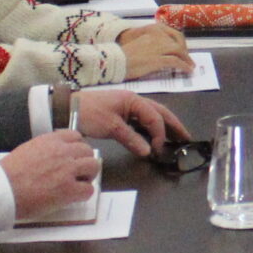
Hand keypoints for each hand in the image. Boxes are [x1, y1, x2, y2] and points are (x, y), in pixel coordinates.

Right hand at [0, 129, 100, 217]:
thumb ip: (44, 150)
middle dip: (84, 161)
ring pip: (93, 167)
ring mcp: (67, 170)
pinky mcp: (68, 190)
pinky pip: (89, 190)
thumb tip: (54, 157)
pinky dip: (83, 194)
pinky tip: (73, 197)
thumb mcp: (26, 150)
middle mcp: (62, 152)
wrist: (2, 190)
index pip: (75, 136)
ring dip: (88, 176)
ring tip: (77, 184)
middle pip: (87, 151)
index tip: (73, 156)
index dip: (76, 147)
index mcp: (50, 141)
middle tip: (77, 172)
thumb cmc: (7, 174)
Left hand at [73, 86, 190, 156]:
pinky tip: (153, 138)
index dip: (160, 135)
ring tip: (175, 138)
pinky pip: (141, 121)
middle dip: (174, 125)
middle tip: (186, 138)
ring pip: (151, 116)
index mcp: (133, 100)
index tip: (158, 150)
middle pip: (159, 112)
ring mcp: (127, 107)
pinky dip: (150, 129)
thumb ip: (131, 138)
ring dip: (164, 127)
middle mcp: (133, 101)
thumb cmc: (89, 113)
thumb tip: (148, 152)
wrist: (66, 107)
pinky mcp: (120, 114)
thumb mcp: (110, 126)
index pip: (154, 118)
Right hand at [118, 22, 193, 79]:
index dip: (181, 43)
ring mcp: (157, 48)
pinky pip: (175, 62)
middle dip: (185, 52)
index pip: (173, 34)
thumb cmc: (123, 56)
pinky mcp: (157, 59)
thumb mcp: (138, 45)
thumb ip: (150, 44)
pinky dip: (183, 66)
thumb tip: (162, 52)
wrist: (114, 61)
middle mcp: (156, 37)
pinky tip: (186, 70)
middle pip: (178, 42)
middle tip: (188, 60)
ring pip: (178, 51)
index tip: (183, 50)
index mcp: (151, 31)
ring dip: (187, 59)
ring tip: (190, 67)